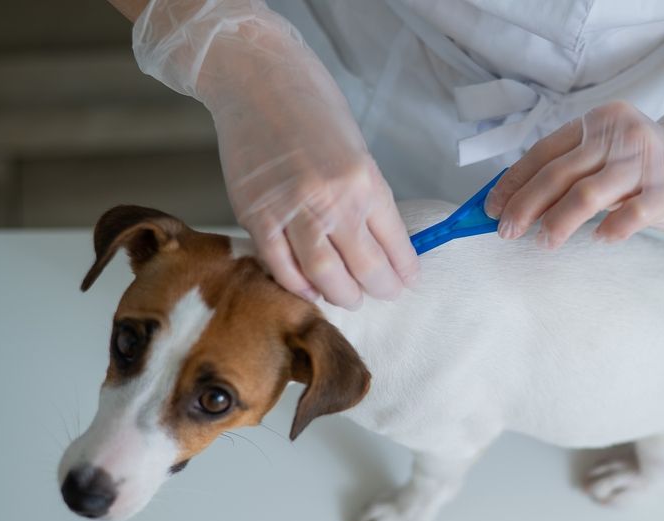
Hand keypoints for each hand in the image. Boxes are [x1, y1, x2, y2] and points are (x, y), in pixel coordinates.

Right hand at [133, 0, 417, 307]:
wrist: (256, 79)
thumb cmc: (312, 106)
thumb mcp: (357, 149)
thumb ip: (367, 196)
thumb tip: (380, 240)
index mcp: (365, 181)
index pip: (395, 243)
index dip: (404, 270)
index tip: (408, 281)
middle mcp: (332, 200)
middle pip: (364, 268)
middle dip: (379, 289)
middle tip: (382, 294)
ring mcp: (291, 210)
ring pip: (324, 275)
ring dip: (342, 295)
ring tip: (350, 298)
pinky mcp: (255, 214)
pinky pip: (279, 265)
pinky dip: (297, 284)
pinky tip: (310, 288)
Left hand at [484, 76, 663, 247]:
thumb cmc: (641, 163)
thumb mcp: (605, 152)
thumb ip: (568, 169)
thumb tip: (512, 204)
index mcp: (596, 124)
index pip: (544, 153)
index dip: (514, 183)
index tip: (491, 209)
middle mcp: (619, 137)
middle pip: (560, 173)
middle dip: (526, 205)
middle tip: (506, 231)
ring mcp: (645, 163)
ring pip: (589, 193)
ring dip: (559, 221)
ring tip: (542, 242)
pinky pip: (633, 213)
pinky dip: (613, 228)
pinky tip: (600, 240)